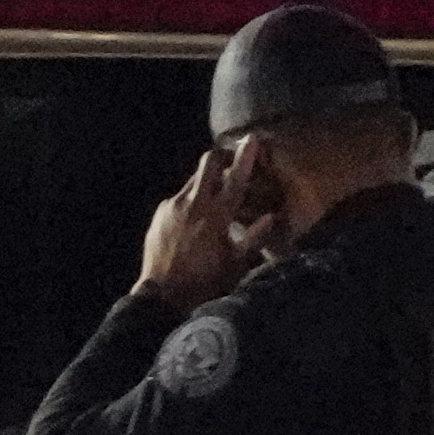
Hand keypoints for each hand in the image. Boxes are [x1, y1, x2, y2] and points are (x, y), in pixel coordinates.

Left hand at [135, 148, 260, 307]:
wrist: (162, 295)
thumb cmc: (205, 282)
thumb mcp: (236, 263)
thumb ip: (255, 237)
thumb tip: (273, 216)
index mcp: (217, 216)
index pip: (236, 178)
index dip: (245, 156)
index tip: (251, 139)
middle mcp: (194, 203)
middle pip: (207, 163)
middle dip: (220, 155)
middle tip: (230, 158)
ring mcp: (174, 206)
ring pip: (193, 179)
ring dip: (206, 179)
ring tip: (214, 192)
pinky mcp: (160, 213)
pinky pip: (179, 197)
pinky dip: (190, 200)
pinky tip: (193, 216)